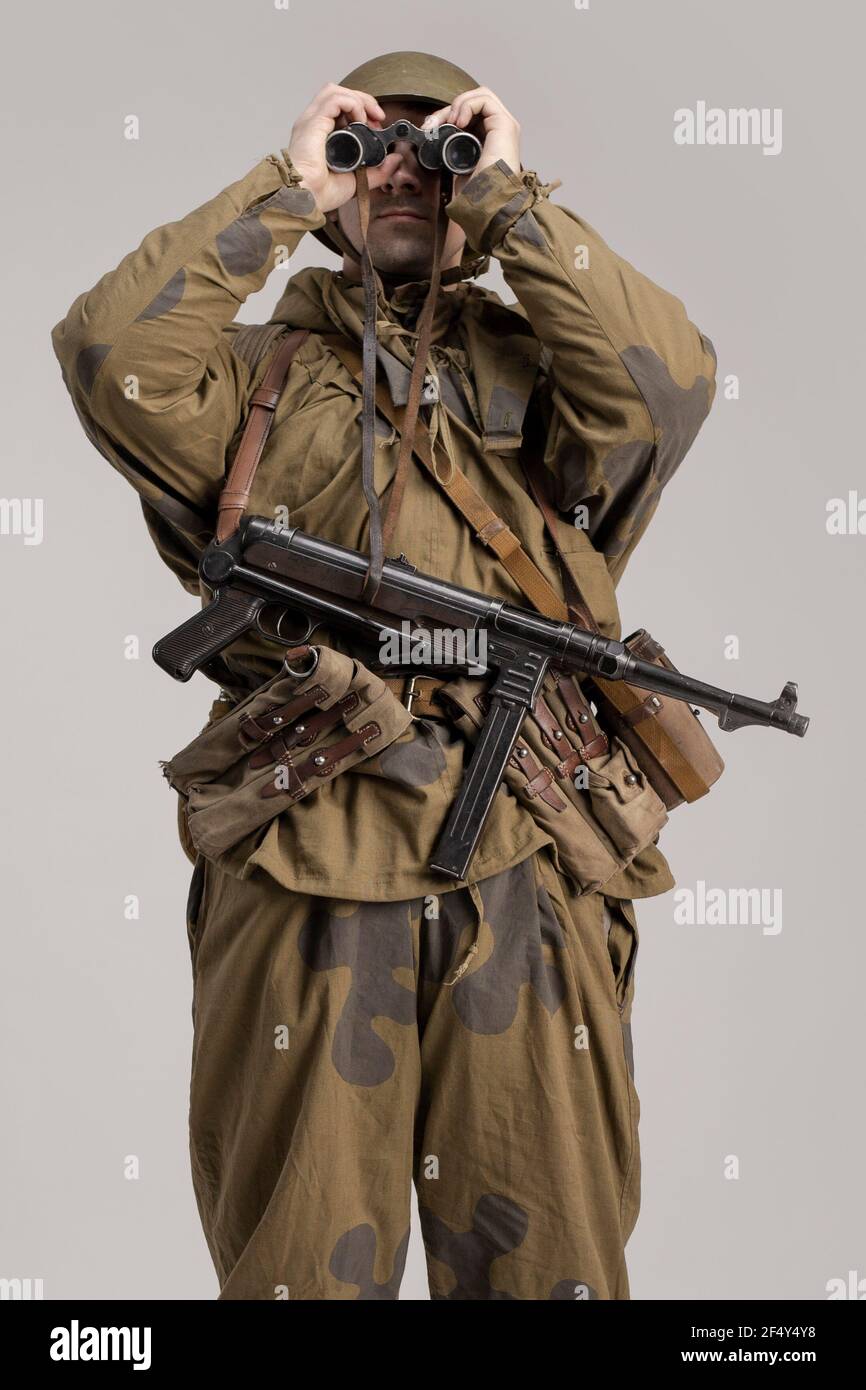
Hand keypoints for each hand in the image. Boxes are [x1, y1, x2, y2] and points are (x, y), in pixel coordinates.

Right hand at [286, 83, 402, 213]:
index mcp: (320, 134)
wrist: (305, 199)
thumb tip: (395, 159)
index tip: (377, 126)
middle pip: (338, 94)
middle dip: (362, 100)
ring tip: (370, 118)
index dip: (361, 110)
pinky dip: (352, 104)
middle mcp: (314, 123)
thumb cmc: (320, 193)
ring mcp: (311, 121)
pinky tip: (360, 120)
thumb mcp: (357, 180)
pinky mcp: (313, 122)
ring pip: (335, 90)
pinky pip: (335, 98)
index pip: (339, 107)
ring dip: (358, 99)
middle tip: (378, 118)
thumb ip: (377, 171)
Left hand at [421, 87, 521, 198]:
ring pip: (480, 95)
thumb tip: (435, 139)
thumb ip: (454, 150)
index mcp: (490, 138)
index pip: (470, 113)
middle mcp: (499, 130)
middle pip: (474, 101)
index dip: (449, 115)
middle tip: (434, 124)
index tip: (432, 128)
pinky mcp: (505, 124)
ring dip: (458, 104)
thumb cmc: (476, 192)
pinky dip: (467, 105)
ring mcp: (504, 125)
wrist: (488, 203)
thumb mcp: (459, 166)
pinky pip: (484, 100)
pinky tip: (458, 122)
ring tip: (449, 122)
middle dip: (451, 108)